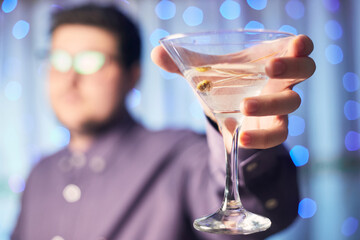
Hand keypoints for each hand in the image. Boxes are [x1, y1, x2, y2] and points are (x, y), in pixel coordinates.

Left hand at [151, 34, 314, 148]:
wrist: (226, 115)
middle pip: (305, 71)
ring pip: (291, 103)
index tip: (297, 43)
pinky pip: (277, 135)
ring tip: (244, 105)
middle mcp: (281, 81)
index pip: (296, 48)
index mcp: (269, 58)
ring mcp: (280, 107)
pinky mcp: (272, 130)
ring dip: (269, 103)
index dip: (300, 45)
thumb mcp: (206, 73)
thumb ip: (182, 62)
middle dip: (291, 68)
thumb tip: (155, 52)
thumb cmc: (224, 85)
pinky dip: (261, 138)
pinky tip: (241, 138)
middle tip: (270, 68)